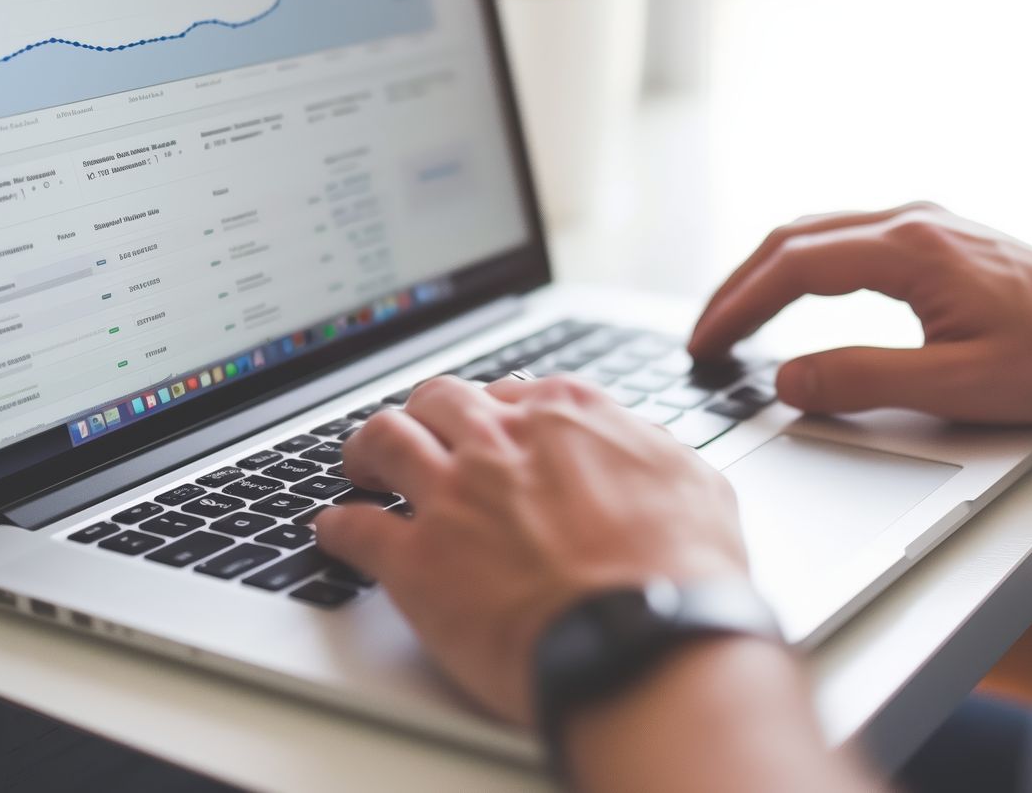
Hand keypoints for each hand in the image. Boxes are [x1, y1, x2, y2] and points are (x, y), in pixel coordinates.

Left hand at [314, 374, 747, 723]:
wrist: (642, 639)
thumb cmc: (682, 574)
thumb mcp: (696, 485)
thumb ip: (653, 454)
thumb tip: (645, 453)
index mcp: (568, 417)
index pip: (512, 392)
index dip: (494, 410)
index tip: (490, 426)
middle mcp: (502, 442)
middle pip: (438, 400)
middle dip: (424, 413)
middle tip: (417, 433)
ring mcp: (453, 495)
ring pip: (382, 440)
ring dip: (366, 450)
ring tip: (361, 466)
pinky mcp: (416, 560)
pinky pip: (352, 528)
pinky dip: (337, 527)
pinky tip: (334, 534)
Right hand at [689, 203, 1031, 422]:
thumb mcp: (959, 384)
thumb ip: (866, 380)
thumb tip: (790, 380)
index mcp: (911, 249)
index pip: (794, 266)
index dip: (739, 306)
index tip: (706, 344)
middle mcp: (912, 221)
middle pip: (794, 238)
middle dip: (739, 287)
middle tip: (703, 336)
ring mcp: (926, 223)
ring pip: (818, 232)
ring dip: (767, 273)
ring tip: (734, 319)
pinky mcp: (938, 236)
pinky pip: (846, 238)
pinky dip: (802, 266)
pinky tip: (794, 295)